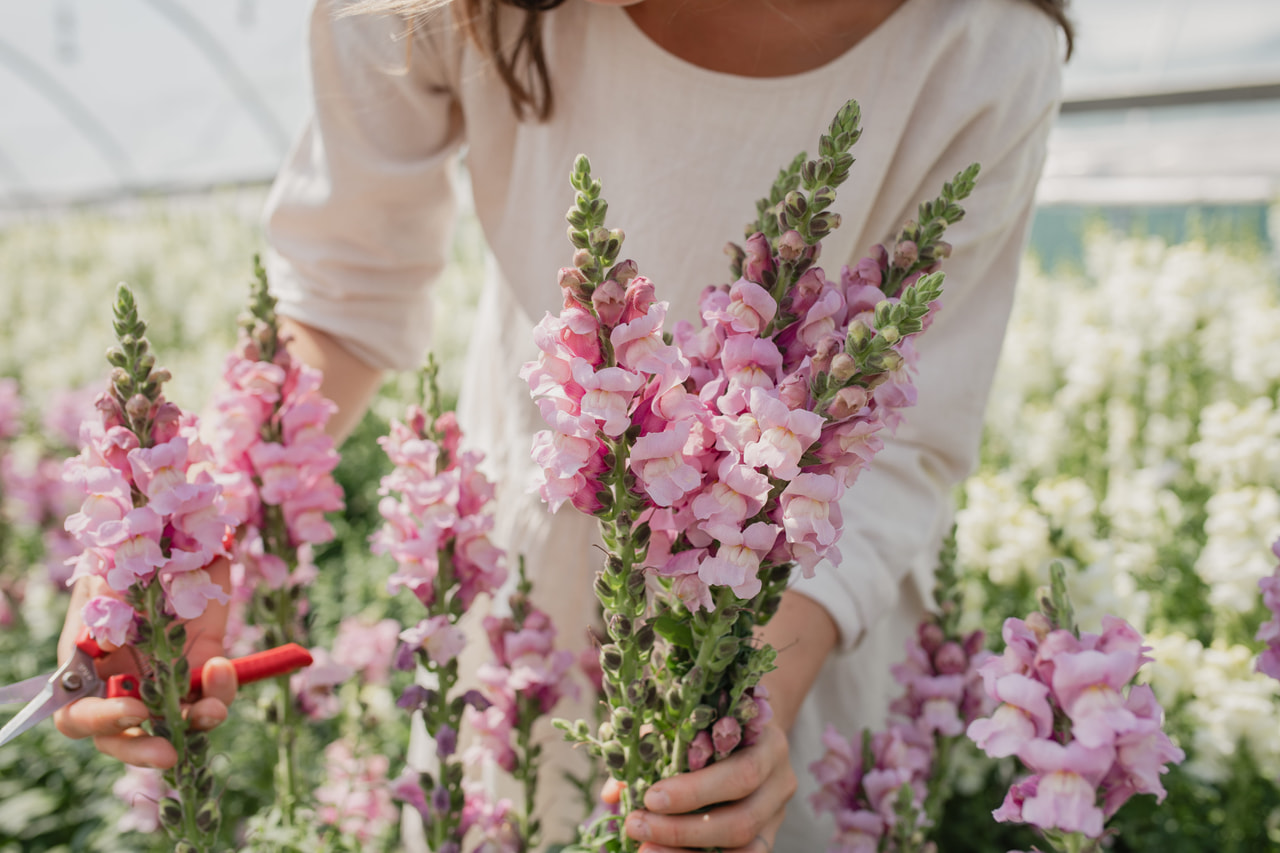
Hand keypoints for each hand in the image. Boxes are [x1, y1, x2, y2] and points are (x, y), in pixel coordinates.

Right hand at [53, 559, 237, 768]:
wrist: (176, 549)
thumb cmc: (129, 563)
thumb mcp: (109, 572)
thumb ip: (105, 597)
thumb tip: (108, 629)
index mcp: (87, 668)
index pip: (77, 714)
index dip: (101, 720)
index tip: (135, 711)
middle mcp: (121, 685)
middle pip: (119, 738)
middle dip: (140, 750)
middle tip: (168, 751)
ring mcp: (163, 685)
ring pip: (172, 727)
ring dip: (192, 725)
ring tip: (212, 711)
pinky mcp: (200, 675)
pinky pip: (210, 698)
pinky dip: (219, 691)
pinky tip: (222, 668)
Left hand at [605, 721, 795, 852]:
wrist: (751, 731)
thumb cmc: (712, 721)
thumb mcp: (689, 722)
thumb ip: (654, 747)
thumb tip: (612, 793)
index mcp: (768, 743)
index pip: (741, 773)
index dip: (696, 791)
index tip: (649, 796)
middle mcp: (780, 782)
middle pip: (742, 819)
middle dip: (683, 829)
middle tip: (636, 825)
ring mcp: (777, 815)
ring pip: (746, 849)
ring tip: (645, 851)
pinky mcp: (768, 837)